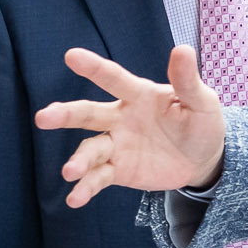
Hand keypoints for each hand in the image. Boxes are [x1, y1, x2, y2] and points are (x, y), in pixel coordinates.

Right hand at [34, 46, 227, 207]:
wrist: (203, 159)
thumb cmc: (201, 122)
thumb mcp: (202, 101)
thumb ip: (187, 80)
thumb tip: (183, 49)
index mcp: (138, 95)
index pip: (113, 79)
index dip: (94, 68)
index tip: (71, 56)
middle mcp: (120, 117)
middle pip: (88, 113)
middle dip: (65, 115)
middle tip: (44, 118)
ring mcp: (116, 144)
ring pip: (90, 150)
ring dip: (78, 160)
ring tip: (70, 172)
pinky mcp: (119, 170)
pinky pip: (98, 178)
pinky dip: (85, 188)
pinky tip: (75, 199)